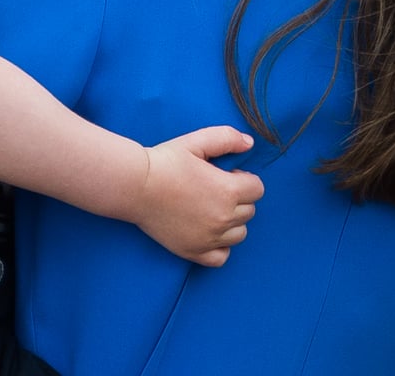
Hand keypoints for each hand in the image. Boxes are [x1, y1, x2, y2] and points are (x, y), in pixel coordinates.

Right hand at [132, 126, 263, 266]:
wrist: (136, 186)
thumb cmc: (166, 161)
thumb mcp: (197, 141)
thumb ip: (227, 138)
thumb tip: (250, 143)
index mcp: (228, 190)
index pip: (257, 189)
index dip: (244, 178)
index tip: (227, 174)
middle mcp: (223, 218)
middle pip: (250, 211)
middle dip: (239, 198)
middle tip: (216, 188)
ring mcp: (209, 238)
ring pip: (240, 234)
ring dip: (233, 221)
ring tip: (212, 207)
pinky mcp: (193, 251)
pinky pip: (222, 257)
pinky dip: (221, 246)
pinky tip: (209, 230)